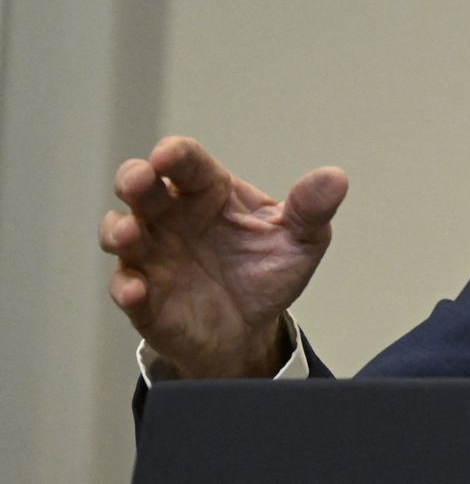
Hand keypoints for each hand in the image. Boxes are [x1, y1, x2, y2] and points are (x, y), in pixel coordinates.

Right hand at [99, 137, 347, 377]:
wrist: (253, 328)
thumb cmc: (268, 270)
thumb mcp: (301, 239)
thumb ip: (311, 209)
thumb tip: (336, 178)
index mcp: (210, 194)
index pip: (188, 164)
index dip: (175, 155)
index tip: (168, 154)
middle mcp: (173, 218)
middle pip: (141, 189)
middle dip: (134, 179)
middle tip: (139, 180)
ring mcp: (154, 256)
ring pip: (121, 234)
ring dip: (120, 231)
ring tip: (131, 234)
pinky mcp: (145, 298)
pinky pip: (126, 289)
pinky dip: (127, 288)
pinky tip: (137, 290)